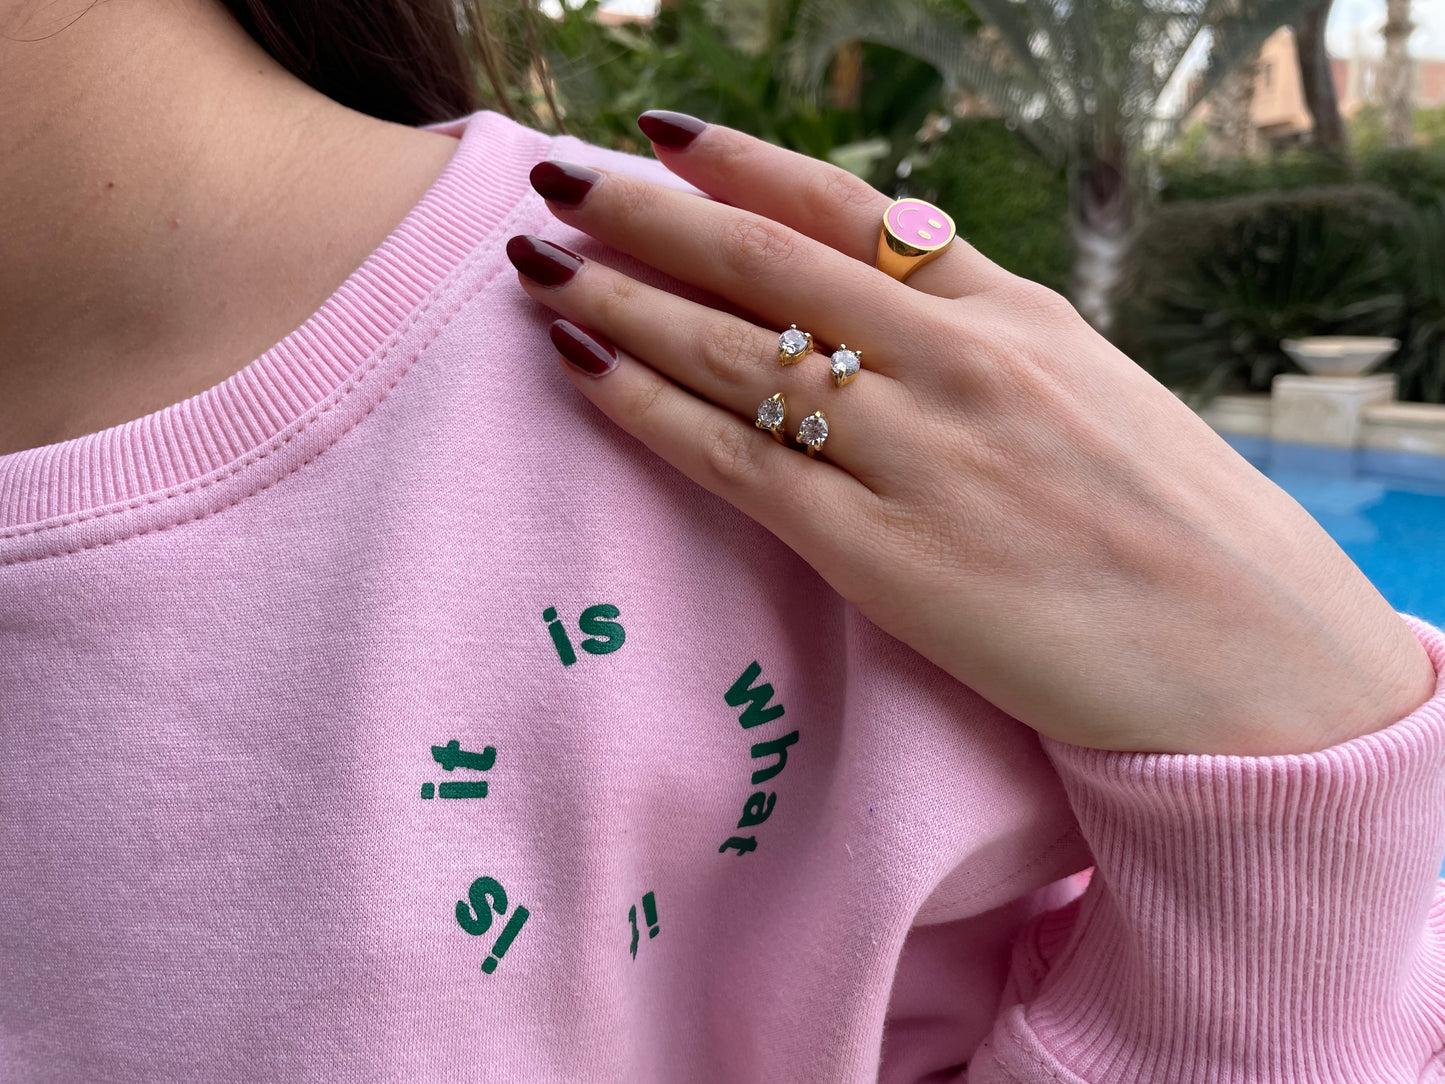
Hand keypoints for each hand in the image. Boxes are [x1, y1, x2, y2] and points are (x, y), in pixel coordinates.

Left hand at [507, 115, 1434, 754]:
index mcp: (1020, 316)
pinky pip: (743, 465)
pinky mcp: (890, 558)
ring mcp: (924, 455)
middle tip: (559, 179)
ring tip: (539, 264)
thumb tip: (899, 289)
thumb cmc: (1184, 531)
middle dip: (652, 215)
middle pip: (772, 265)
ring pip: (739, 353)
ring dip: (626, 299)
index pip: (855, 214)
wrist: (1253, 661)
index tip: (662, 133)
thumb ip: (994, 338)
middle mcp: (962, 364)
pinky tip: (583, 369)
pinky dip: (653, 411)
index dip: (746, 163)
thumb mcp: (1099, 394)